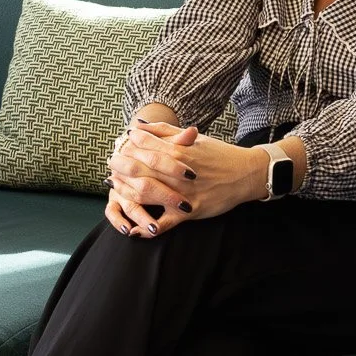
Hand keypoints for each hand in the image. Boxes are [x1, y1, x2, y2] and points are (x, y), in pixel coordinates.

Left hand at [103, 119, 278, 237]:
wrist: (246, 174)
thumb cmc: (218, 154)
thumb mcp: (195, 138)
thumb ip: (166, 131)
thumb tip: (139, 126)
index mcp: (179, 151)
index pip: (144, 146)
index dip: (127, 146)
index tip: (118, 146)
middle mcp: (178, 171)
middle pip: (139, 169)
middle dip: (120, 167)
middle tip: (110, 166)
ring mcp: (183, 193)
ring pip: (146, 194)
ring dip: (126, 193)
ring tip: (115, 190)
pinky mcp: (190, 212)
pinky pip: (164, 222)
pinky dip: (147, 227)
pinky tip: (133, 228)